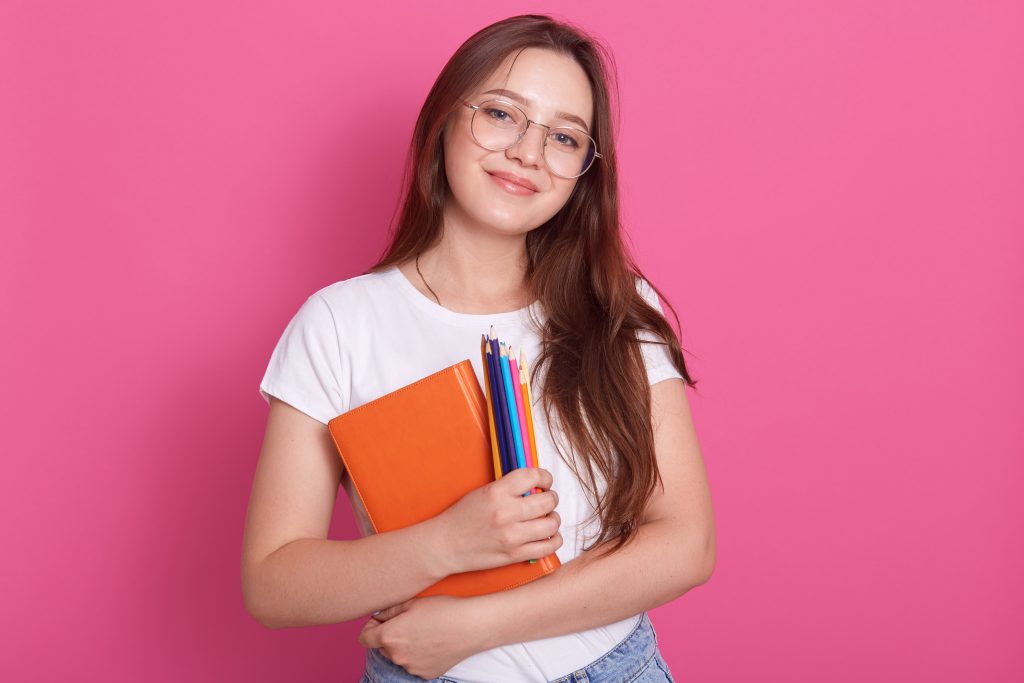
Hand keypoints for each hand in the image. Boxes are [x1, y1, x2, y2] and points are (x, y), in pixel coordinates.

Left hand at [358, 595, 489, 677]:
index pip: (364, 638)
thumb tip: (377, 616)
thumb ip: (388, 610)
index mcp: (390, 636)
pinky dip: (419, 655)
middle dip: (390, 636)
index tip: (382, 621)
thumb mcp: (412, 602)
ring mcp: (411, 667)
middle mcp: (397, 656)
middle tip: (409, 623)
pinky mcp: (425, 674)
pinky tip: (433, 642)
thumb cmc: (443, 609)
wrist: (471, 626)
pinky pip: (415, 664)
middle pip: (382, 648)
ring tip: (425, 632)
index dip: (371, 627)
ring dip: (405, 647)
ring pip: (399, 656)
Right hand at [432, 467, 561, 574]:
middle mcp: (506, 513)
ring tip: (547, 519)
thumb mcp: (482, 492)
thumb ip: (509, 488)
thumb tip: (537, 485)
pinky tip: (548, 536)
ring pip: (552, 524)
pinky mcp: (514, 555)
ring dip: (554, 519)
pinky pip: (547, 547)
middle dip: (551, 498)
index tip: (545, 481)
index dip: (545, 477)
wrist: (444, 546)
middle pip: (548, 501)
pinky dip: (554, 540)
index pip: (533, 476)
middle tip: (547, 500)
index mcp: (496, 493)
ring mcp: (511, 536)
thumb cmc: (462, 518)